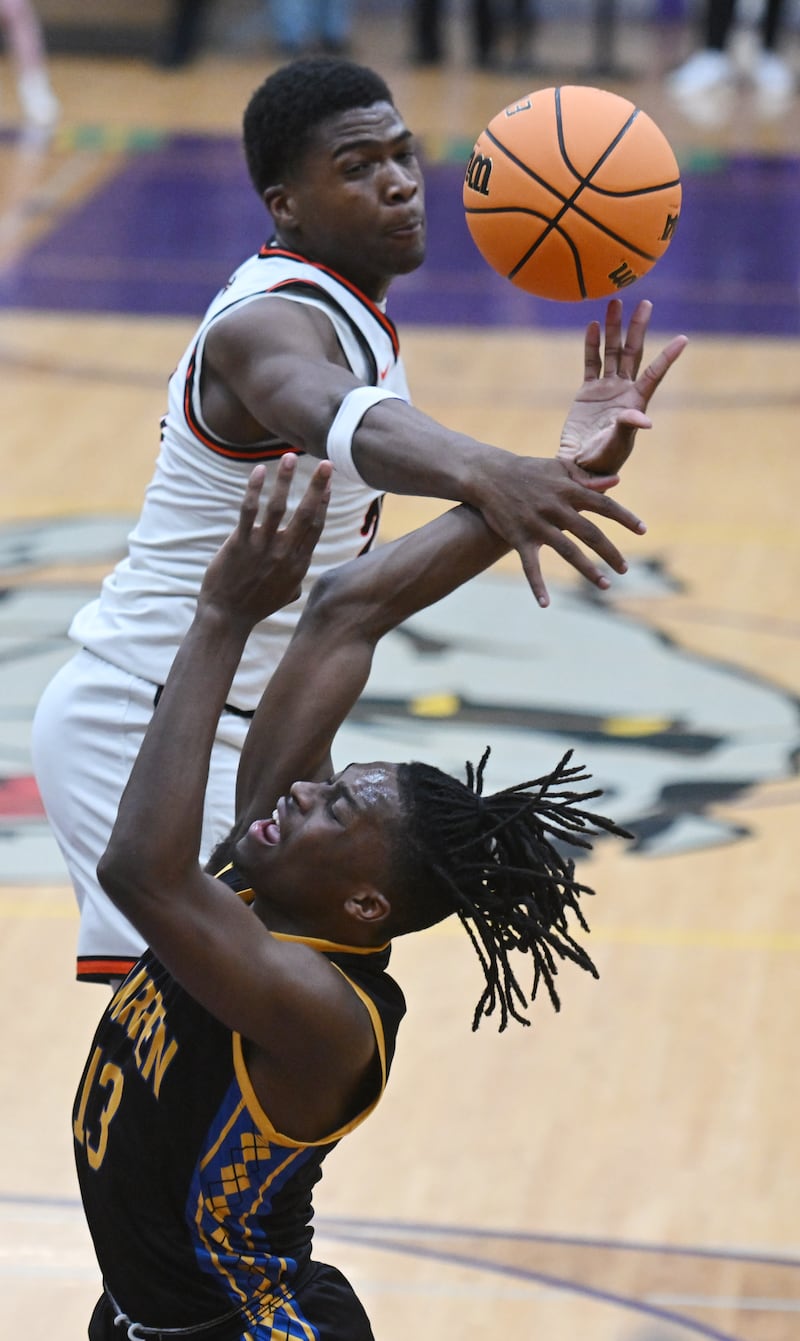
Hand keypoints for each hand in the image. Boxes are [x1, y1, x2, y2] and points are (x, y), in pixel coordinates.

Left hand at [199, 457, 331, 630]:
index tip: (329, 483)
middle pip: (306, 513)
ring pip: (278, 507)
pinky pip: (248, 512)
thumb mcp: (286, 594)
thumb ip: (296, 577)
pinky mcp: (240, 544)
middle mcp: (285, 553)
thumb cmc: (256, 606)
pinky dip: (254, 489)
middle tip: (327, 463)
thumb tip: (301, 571)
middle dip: (317, 486)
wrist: (227, 618)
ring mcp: (262, 548)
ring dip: (285, 480)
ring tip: (289, 457)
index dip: (324, 502)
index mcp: (299, 563)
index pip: (316, 526)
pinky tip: (258, 471)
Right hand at [475, 450, 647, 607]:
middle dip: (610, 552)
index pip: (603, 504)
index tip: (643, 530)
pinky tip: (545, 604)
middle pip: (589, 533)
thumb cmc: (527, 471)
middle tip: (625, 569)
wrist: (488, 475)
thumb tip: (616, 482)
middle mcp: (555, 508)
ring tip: (605, 585)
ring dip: (587, 570)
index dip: (624, 517)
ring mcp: (537, 524)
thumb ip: (586, 477)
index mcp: (568, 490)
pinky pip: (530, 566)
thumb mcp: (557, 469)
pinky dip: (537, 585)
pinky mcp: (518, 537)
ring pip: (567, 551)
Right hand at [558, 298, 686, 483]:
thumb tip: (646, 420)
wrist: (579, 464)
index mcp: (635, 401)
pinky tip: (594, 325)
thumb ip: (628, 427)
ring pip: (611, 352)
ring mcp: (606, 388)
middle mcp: (623, 390)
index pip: (654, 374)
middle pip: (633, 352)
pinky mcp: (588, 391)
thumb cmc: (603, 459)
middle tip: (645, 303)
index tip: (684, 339)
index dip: (668, 357)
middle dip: (638, 328)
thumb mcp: (617, 444)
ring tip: (614, 303)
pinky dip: (592, 345)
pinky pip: (591, 362)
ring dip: (614, 328)